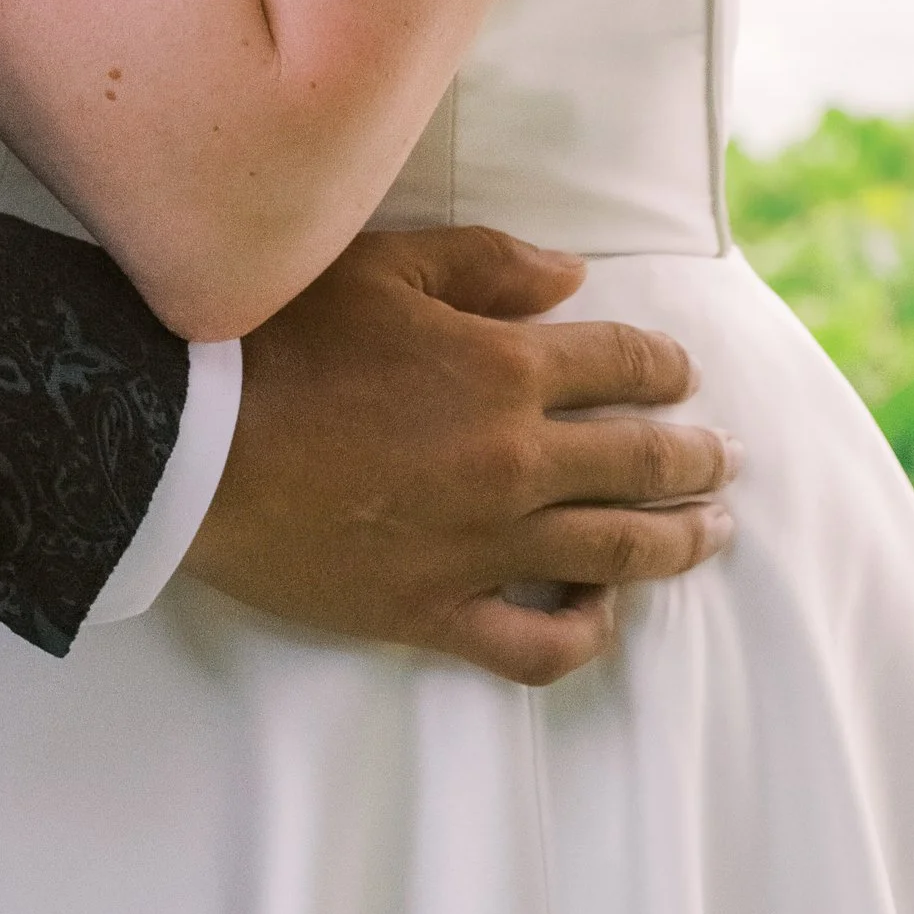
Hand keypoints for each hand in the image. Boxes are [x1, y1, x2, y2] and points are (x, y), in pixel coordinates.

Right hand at [186, 225, 735, 685]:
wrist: (186, 442)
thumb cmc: (276, 337)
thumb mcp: (384, 266)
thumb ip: (489, 266)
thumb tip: (572, 280)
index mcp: (505, 368)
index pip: (624, 367)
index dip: (667, 368)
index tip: (683, 374)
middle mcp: (514, 462)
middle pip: (642, 464)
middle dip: (698, 458)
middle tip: (727, 458)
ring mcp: (481, 546)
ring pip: (616, 556)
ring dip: (679, 542)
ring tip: (711, 534)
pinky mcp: (435, 612)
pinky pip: (539, 647)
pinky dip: (587, 636)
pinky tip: (606, 615)